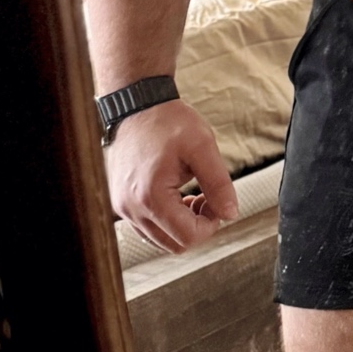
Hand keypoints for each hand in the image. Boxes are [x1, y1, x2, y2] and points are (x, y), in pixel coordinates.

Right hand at [106, 97, 237, 253]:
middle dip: (198, 227)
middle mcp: (131, 208)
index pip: (188, 237)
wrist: (137, 106)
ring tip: (191, 196)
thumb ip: (219, 184)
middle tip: (207, 199)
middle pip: (175, 245)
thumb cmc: (167, 122)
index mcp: (151, 197)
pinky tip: (176, 197)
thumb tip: (231, 214)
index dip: (211, 225)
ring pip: (160, 240)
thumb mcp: (202, 147)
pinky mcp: (121, 203)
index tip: (217, 202)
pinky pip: (147, 228)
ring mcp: (122, 208)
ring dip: (182, 225)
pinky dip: (166, 220)